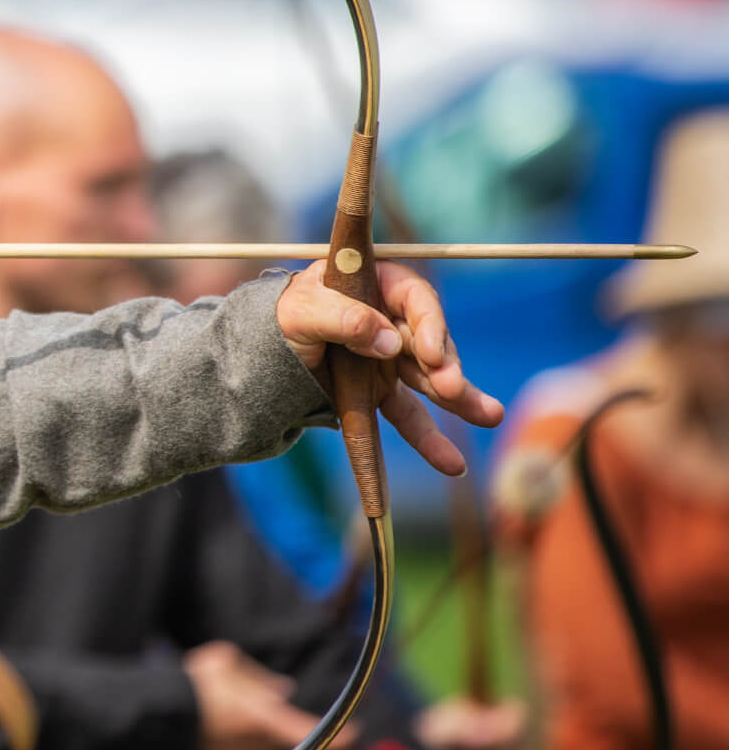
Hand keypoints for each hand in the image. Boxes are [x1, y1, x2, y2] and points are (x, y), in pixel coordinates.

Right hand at [184, 640, 352, 749]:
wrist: (157, 718)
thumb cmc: (194, 684)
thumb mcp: (226, 663)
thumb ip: (259, 678)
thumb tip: (284, 689)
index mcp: (264, 719)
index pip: (315, 736)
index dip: (340, 737)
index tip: (354, 732)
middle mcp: (260, 748)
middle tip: (344, 748)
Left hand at [276, 260, 503, 475]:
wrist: (260, 358)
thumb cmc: (280, 320)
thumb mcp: (300, 312)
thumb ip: (341, 317)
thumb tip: (388, 341)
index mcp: (375, 286)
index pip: (415, 298)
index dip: (430, 323)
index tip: (429, 353)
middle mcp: (391, 321)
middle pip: (431, 341)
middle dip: (445, 366)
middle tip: (451, 389)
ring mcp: (389, 360)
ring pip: (431, 381)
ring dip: (460, 399)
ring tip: (488, 415)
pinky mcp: (380, 393)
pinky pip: (408, 417)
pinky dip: (428, 440)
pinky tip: (451, 463)